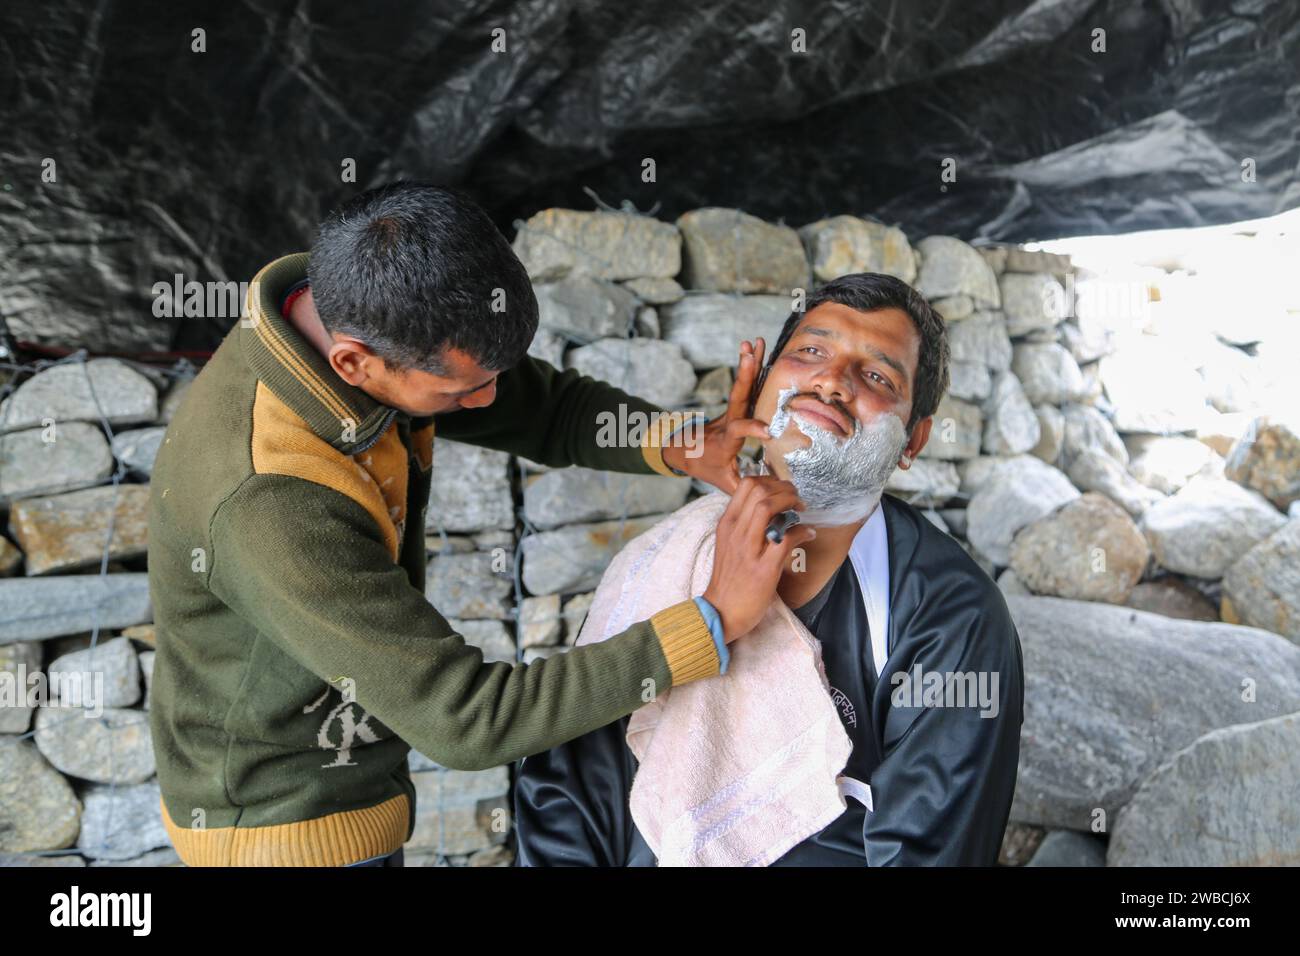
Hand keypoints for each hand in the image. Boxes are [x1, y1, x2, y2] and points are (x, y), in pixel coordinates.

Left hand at [661, 338, 772, 493]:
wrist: (681, 448)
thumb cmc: (704, 466)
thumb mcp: (722, 482)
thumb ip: (744, 490)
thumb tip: (770, 500)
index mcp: (726, 442)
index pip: (739, 432)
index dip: (751, 430)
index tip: (767, 431)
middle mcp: (727, 422)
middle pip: (738, 397)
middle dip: (744, 376)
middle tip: (750, 354)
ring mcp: (730, 411)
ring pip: (743, 386)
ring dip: (750, 363)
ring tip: (755, 342)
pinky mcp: (735, 405)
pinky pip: (746, 384)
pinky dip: (752, 366)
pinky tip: (757, 347)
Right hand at [703, 475, 815, 643]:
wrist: (721, 611)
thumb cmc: (729, 577)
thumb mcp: (728, 543)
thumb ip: (743, 522)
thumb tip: (768, 505)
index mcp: (727, 524)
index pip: (746, 485)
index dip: (771, 480)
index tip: (782, 490)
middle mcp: (736, 532)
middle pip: (759, 490)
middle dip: (785, 489)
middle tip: (796, 499)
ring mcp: (749, 550)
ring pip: (768, 508)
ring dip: (791, 503)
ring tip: (801, 510)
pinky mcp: (764, 569)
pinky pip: (786, 539)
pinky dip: (802, 531)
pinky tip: (808, 534)